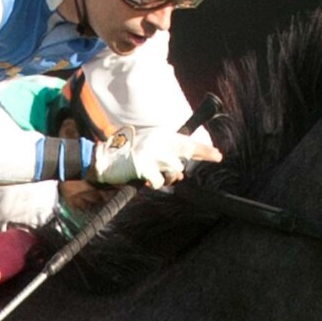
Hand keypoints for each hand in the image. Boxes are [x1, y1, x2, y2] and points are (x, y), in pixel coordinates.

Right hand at [91, 125, 221, 188]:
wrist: (103, 160)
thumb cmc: (126, 155)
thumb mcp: (148, 148)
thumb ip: (165, 157)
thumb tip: (181, 174)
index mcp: (160, 136)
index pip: (187, 142)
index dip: (204, 149)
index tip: (218, 154)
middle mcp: (159, 143)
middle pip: (186, 153)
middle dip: (201, 157)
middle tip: (215, 156)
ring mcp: (152, 155)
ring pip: (174, 171)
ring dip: (167, 177)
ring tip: (155, 175)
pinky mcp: (145, 167)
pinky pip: (158, 182)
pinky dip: (153, 184)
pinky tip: (144, 180)